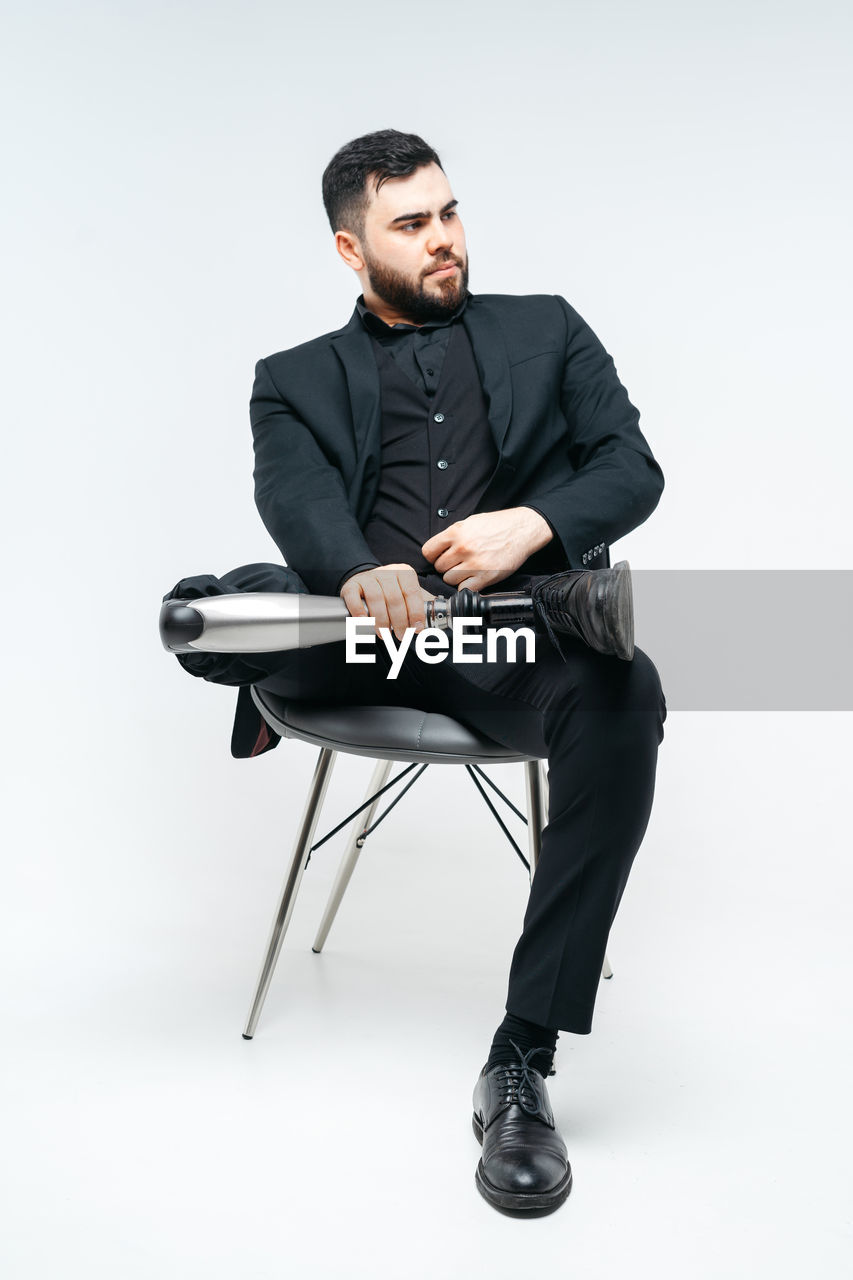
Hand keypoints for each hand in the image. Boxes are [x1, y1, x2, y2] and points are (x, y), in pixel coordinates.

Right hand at [340, 564, 434, 636]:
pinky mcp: (352, 585)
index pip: (412, 593)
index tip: (417, 629)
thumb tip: (439, 621)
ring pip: (376, 598)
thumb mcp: (408, 595)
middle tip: (401, 636)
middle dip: (399, 621)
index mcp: (404, 573)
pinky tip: (364, 622)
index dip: (415, 613)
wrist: (366, 583)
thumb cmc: (391, 592)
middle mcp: (387, 572)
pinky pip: (354, 597)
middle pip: (394, 598)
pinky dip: (359, 611)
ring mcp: (368, 577)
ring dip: (381, 620)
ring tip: (384, 634)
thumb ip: (423, 606)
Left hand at [421, 508, 552, 591]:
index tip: (439, 557)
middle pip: (439, 567)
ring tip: (466, 570)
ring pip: (449, 580)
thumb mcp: (470, 522)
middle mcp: (463, 548)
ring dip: (455, 577)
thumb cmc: (497, 525)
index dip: (433, 556)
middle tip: (458, 563)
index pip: (428, 551)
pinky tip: (473, 578)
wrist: (521, 530)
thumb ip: (452, 535)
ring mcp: (474, 564)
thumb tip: (438, 549)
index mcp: (456, 532)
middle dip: (446, 566)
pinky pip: (464, 589)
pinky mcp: (486, 577)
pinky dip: (466, 586)